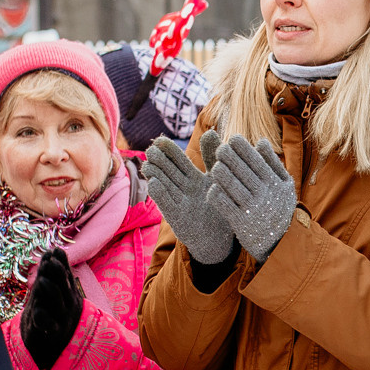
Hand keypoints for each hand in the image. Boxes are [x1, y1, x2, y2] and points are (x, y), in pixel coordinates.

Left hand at [20, 249, 83, 369]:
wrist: (53, 346)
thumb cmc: (52, 313)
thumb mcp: (54, 291)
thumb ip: (54, 273)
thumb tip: (54, 249)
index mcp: (69, 293)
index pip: (66, 275)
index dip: (62, 263)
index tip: (54, 251)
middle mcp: (68, 305)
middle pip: (64, 287)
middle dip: (57, 274)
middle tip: (48, 262)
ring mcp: (62, 319)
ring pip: (57, 303)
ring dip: (50, 292)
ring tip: (41, 281)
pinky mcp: (52, 333)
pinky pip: (48, 324)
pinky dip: (42, 317)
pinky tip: (36, 310)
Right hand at [146, 131, 238, 265]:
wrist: (221, 238)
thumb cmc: (221, 207)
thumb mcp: (218, 178)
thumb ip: (213, 157)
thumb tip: (210, 131)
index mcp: (192, 177)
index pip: (178, 160)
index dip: (168, 150)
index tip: (159, 140)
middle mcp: (182, 189)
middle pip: (167, 170)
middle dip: (158, 160)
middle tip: (151, 149)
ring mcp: (178, 202)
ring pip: (163, 185)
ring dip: (155, 174)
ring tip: (148, 164)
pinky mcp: (176, 217)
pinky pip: (167, 204)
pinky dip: (160, 194)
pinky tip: (154, 184)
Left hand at [210, 136, 298, 262]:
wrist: (283, 243)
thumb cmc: (282, 208)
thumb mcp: (285, 186)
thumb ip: (273, 163)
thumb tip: (260, 141)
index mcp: (274, 182)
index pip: (255, 159)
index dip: (242, 147)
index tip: (232, 139)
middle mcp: (263, 193)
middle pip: (241, 169)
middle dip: (228, 156)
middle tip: (220, 150)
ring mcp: (251, 208)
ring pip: (230, 184)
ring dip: (220, 173)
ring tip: (216, 167)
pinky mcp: (240, 222)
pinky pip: (224, 204)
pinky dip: (217, 194)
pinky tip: (213, 188)